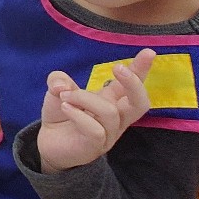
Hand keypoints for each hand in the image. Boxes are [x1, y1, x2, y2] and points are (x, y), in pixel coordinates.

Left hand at [37, 48, 155, 173]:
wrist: (49, 143)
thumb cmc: (61, 113)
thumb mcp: (57, 89)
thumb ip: (59, 80)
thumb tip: (62, 85)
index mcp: (113, 99)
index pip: (133, 85)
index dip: (141, 69)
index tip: (149, 52)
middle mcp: (116, 117)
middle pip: (140, 103)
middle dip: (134, 83)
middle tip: (118, 68)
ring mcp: (108, 134)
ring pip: (110, 112)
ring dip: (84, 98)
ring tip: (65, 96)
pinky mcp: (96, 146)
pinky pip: (95, 129)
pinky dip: (78, 115)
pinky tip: (65, 107)